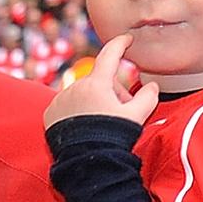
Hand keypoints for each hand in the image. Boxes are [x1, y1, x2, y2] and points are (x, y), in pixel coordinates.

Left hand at [43, 35, 161, 129]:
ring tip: (101, 124)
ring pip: (83, 93)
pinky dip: (77, 111)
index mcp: (97, 83)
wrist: (86, 162)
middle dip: (112, 91)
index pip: (110, 54)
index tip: (126, 39)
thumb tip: (152, 85)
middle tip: (121, 112)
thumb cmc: (112, 138)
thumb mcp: (137, 117)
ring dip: (94, 102)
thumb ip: (148, 97)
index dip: (120, 44)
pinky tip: (84, 127)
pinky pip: (67, 105)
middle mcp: (76, 86)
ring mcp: (61, 99)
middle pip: (99, 81)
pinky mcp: (50, 113)